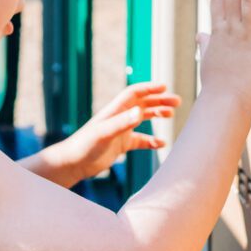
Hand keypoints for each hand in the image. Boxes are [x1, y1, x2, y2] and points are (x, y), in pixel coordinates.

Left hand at [57, 83, 180, 182]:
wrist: (73, 163)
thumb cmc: (85, 146)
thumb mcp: (104, 133)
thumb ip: (122, 123)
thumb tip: (140, 112)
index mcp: (114, 111)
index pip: (134, 93)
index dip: (149, 88)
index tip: (165, 87)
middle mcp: (118, 118)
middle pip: (142, 103)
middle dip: (159, 100)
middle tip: (177, 101)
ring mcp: (120, 131)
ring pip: (142, 118)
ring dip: (156, 114)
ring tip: (171, 114)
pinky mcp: (120, 145)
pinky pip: (140, 140)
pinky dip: (151, 141)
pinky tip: (161, 144)